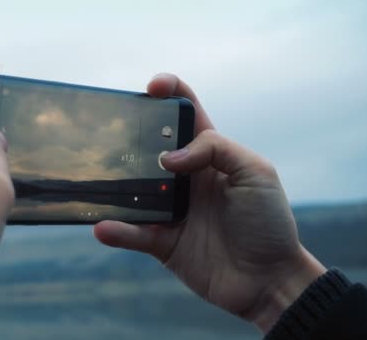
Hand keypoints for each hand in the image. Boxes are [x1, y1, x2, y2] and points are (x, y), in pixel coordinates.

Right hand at [94, 73, 325, 331]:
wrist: (269, 279)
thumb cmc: (268, 221)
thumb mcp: (255, 171)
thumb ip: (215, 149)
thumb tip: (167, 157)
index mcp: (211, 154)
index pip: (187, 114)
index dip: (170, 92)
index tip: (152, 87)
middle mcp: (187, 178)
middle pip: (151, 147)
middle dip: (131, 135)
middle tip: (113, 134)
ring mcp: (172, 209)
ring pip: (135, 190)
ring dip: (116, 184)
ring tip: (97, 178)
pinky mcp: (163, 242)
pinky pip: (134, 233)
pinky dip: (117, 230)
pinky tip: (103, 226)